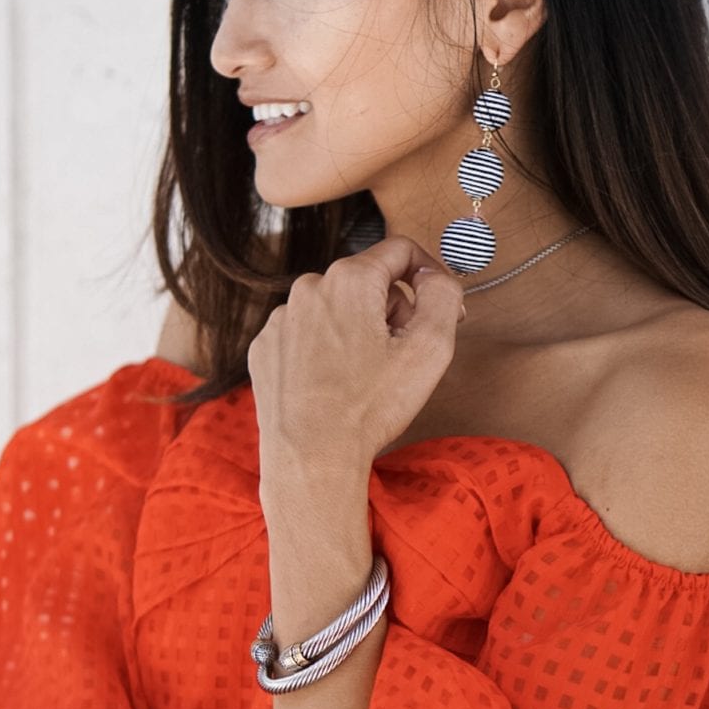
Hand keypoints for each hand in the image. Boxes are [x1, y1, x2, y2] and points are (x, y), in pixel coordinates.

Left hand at [246, 234, 466, 471]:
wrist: (311, 457)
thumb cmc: (370, 408)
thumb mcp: (430, 348)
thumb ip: (443, 295)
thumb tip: (433, 275)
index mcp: (350, 279)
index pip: (401, 251)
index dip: (430, 277)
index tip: (440, 310)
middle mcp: (308, 288)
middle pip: (368, 282)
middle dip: (391, 312)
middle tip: (400, 358)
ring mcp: (281, 318)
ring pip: (336, 308)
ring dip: (357, 331)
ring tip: (363, 377)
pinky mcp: (265, 347)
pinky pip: (306, 334)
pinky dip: (325, 350)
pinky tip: (333, 384)